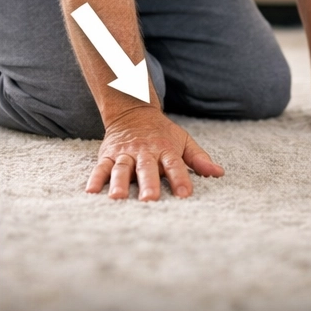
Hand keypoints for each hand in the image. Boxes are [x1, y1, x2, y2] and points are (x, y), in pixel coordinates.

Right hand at [86, 107, 224, 199]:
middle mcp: (145, 152)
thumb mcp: (183, 141)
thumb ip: (199, 158)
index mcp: (165, 149)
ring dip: (119, 183)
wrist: (133, 110)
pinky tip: (91, 191)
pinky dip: (95, 178)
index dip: (180, 179)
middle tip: (149, 200)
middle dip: (148, 184)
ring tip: (117, 198)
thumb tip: (219, 173)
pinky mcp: (108, 155)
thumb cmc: (162, 133)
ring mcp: (125, 153)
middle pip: (146, 168)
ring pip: (122, 168)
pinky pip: (101, 167)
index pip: (174, 165)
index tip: (184, 195)